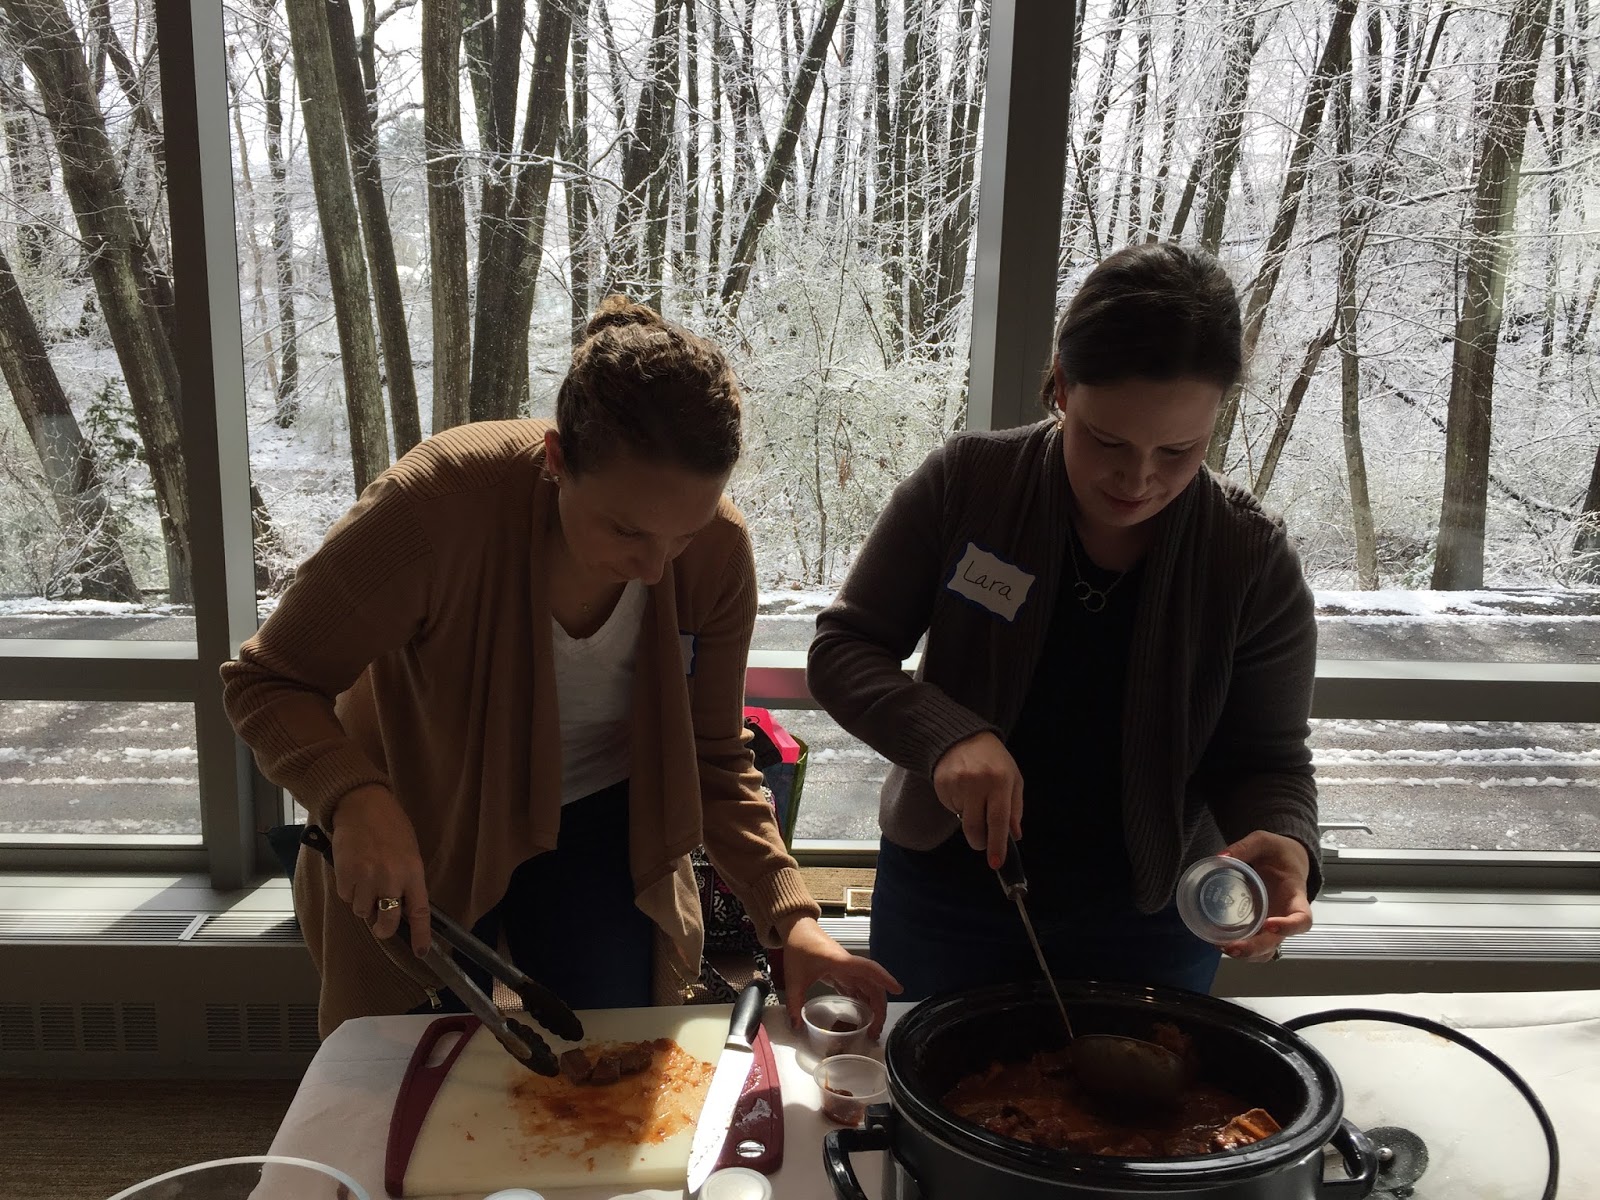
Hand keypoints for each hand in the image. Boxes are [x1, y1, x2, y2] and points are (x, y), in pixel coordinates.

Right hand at [329, 785, 431, 955]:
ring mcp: (366, 878)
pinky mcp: (345, 875)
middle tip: (381, 927)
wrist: (362, 805)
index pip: (419, 911)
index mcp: (412, 872)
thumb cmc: (390, 826)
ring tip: (365, 880)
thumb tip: (402, 906)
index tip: (421, 951)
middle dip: (383, 929)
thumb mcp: (410, 851)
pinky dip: (349, 890)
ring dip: (363, 903)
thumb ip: (407, 879)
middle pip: (387, 922)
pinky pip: (346, 897)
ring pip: (362, 911)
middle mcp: (390, 879)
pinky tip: (352, 871)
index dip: (421, 935)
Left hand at [778, 917, 901, 1038]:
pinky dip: (863, 1001)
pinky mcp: (842, 973)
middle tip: (875, 1032)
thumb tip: (796, 1028)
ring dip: (873, 1007)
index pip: (868, 969)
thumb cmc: (799, 948)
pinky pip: (857, 988)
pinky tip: (864, 1016)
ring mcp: (846, 970)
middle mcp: (849, 966)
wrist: (797, 929)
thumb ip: (794, 1003)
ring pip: (867, 988)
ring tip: (872, 1029)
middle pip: (872, 985)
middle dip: (879, 1008)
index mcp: (841, 963)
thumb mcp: (793, 978)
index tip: (898, 991)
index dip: (884, 978)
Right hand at [932, 731, 1022, 868]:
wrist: (962, 737)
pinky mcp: (941, 785)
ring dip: (970, 817)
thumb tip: (1014, 835)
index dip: (997, 845)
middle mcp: (977, 782)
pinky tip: (962, 789)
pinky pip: (951, 808)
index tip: (996, 863)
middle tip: (983, 840)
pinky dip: (958, 806)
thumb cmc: (993, 760)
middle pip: (975, 827)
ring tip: (974, 797)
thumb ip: (1015, 808)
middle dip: (979, 841)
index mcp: (1000, 781)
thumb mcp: (1013, 779)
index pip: (998, 820)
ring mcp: (956, 783)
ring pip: (962, 820)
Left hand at [1217, 830, 1312, 962]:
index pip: (1302, 919)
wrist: (1285, 860)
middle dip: (1255, 948)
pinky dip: (1239, 947)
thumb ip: (1245, 847)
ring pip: (1266, 950)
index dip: (1289, 927)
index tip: (1269, 924)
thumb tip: (1219, 857)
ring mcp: (1273, 924)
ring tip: (1222, 947)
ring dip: (1247, 954)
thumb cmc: (1279, 852)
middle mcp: (1286, 916)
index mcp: (1295, 896)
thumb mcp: (1264, 842)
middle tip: (1231, 947)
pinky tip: (1218, 941)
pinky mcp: (1260, 926)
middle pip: (1277, 941)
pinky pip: (1253, 943)